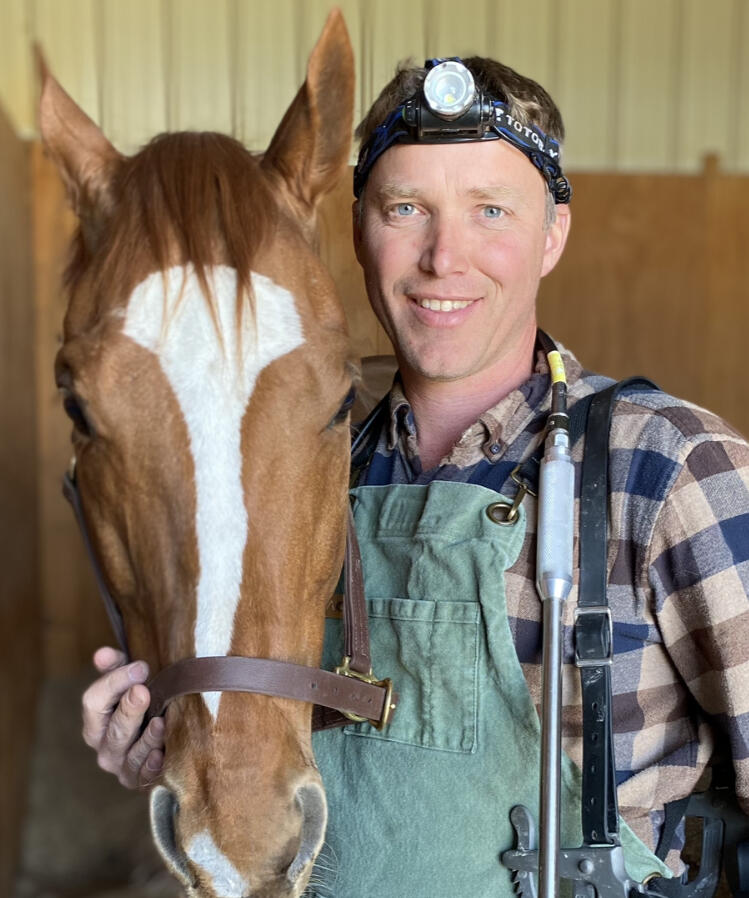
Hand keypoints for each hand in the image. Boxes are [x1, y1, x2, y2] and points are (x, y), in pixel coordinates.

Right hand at [82, 647, 164, 788]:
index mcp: (95, 721)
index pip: (94, 702)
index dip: (115, 683)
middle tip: (143, 691)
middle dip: (128, 710)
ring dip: (146, 739)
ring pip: (131, 755)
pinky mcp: (141, 781)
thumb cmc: (140, 702)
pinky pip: (145, 777)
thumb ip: (115, 666)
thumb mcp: (127, 681)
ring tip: (160, 721)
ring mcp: (122, 767)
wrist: (160, 734)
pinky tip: (164, 753)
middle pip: (113, 730)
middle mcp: (104, 747)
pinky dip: (153, 766)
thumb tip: (102, 654)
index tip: (140, 667)